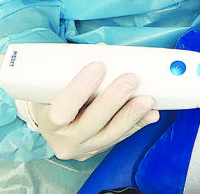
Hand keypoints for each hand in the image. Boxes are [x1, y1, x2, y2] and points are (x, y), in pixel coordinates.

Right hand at [28, 62, 159, 160]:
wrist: (53, 123)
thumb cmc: (54, 95)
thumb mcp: (55, 82)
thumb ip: (76, 67)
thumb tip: (104, 50)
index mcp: (47, 121)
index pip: (61, 110)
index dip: (79, 89)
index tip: (98, 66)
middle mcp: (64, 140)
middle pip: (91, 123)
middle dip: (113, 100)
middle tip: (130, 79)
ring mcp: (83, 148)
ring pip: (110, 135)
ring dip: (131, 115)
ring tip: (147, 99)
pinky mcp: (99, 150)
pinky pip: (122, 137)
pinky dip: (138, 124)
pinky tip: (151, 113)